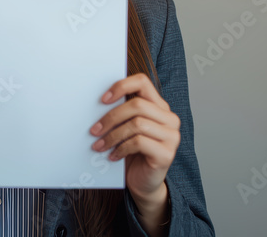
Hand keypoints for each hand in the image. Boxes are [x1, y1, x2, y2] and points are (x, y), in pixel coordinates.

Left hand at [89, 72, 179, 201]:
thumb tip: (97, 103)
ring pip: (137, 124)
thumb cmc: (132, 153)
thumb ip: (121, 114)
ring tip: (99, 145)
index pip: (142, 82)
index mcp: (160, 107)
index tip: (102, 99)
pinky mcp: (167, 153)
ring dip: (112, 135)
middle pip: (137, 105)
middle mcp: (169, 119)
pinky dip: (121, 148)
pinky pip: (139, 142)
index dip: (121, 86)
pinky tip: (113, 156)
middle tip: (94, 130)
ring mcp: (171, 136)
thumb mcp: (126, 129)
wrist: (143, 184)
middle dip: (111, 117)